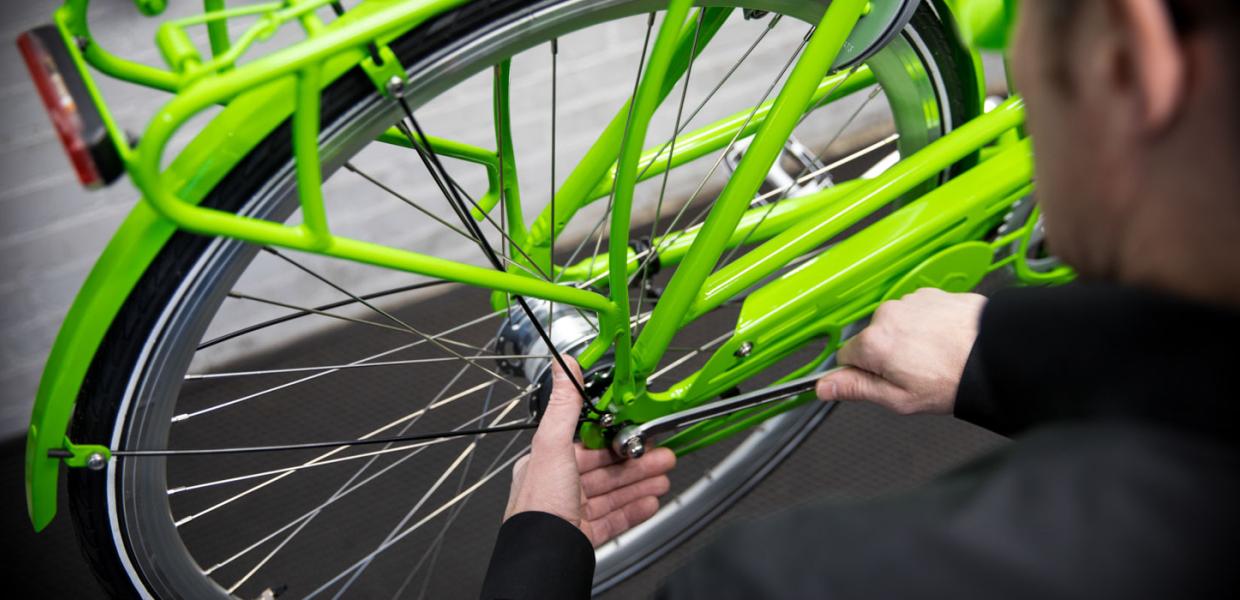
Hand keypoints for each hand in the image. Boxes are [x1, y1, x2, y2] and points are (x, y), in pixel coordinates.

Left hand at [504, 357, 676, 546]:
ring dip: (641, 484)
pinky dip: (635, 510)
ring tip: (665, 478)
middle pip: (606, 471)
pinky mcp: (585, 536)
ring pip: (613, 494)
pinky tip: (651, 503)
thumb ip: (564, 406)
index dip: (617, 439)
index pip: (588, 446)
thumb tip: (564, 365)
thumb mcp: (552, 446)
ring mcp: (572, 514)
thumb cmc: (539, 507)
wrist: (544, 557)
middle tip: (665, 457)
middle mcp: (558, 488)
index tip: (641, 434)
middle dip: (638, 463)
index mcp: (548, 464)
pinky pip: (615, 520)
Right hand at [816, 288, 985, 414]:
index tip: (883, 380)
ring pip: (895, 324)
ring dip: (907, 338)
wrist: (995, 354)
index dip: (862, 372)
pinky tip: (943, 341)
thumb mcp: (898, 399)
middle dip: (886, 354)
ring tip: (934, 356)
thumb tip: (823, 387)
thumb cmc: (952, 379)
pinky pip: (916, 312)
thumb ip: (856, 389)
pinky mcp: (930, 294)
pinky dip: (925, 325)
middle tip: (915, 372)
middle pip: (871, 338)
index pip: (846, 357)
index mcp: (873, 343)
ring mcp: (909, 301)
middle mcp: (886, 315)